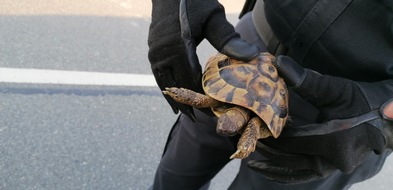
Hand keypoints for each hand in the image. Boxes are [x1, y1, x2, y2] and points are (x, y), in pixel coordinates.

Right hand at [148, 0, 259, 119]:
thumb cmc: (194, 1)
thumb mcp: (214, 17)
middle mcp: (163, 52)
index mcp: (179, 46)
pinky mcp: (152, 50)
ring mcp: (155, 52)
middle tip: (202, 118)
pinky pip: (158, 74)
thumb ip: (229, 38)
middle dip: (189, 102)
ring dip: (175, 98)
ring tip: (185, 113)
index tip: (212, 110)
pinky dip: (166, 86)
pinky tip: (173, 95)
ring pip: (164, 83)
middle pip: (178, 85)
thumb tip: (252, 55)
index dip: (202, 97)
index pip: (192, 79)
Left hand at [247, 55, 392, 183]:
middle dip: (265, 149)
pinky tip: (267, 168)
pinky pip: (301, 175)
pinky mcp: (328, 169)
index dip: (269, 133)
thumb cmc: (362, 101)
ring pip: (293, 170)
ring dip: (271, 164)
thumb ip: (307, 80)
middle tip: (244, 140)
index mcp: (334, 142)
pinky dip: (283, 173)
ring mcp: (330, 168)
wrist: (381, 119)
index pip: (291, 140)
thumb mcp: (336, 89)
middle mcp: (331, 161)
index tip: (250, 124)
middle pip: (289, 157)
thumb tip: (279, 63)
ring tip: (250, 158)